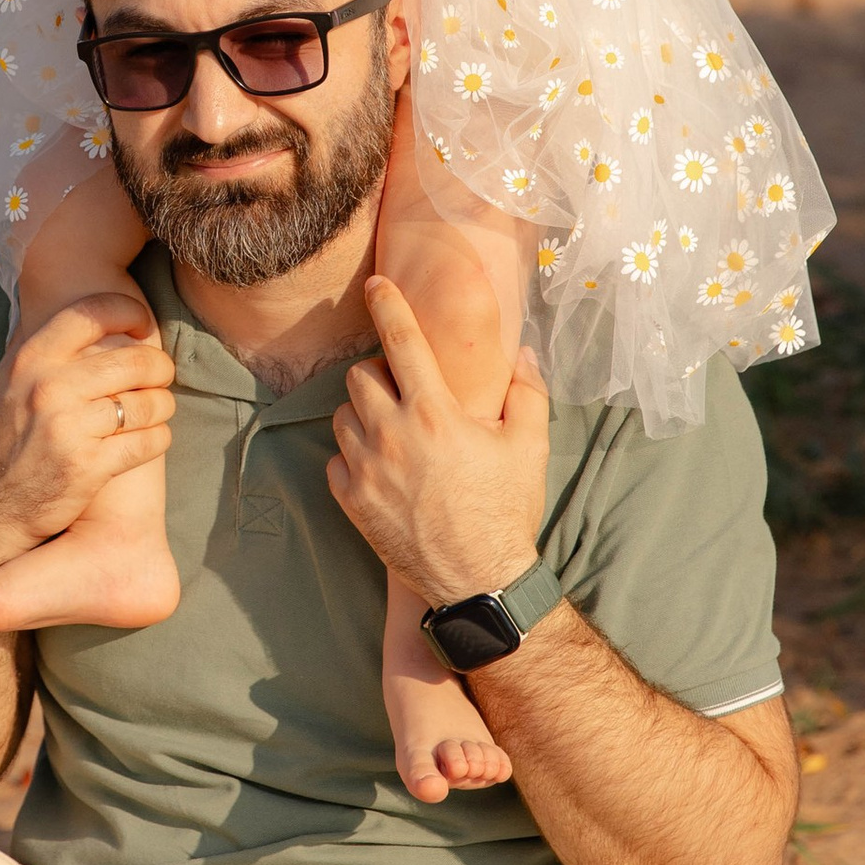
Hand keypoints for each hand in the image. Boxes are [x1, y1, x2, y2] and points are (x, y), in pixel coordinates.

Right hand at [0, 291, 176, 576]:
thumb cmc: (9, 438)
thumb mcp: (11, 381)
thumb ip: (44, 346)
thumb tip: (83, 305)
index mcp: (31, 359)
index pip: (94, 313)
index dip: (130, 312)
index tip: (143, 326)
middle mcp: (47, 387)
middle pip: (135, 361)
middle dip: (159, 367)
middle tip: (161, 375)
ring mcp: (67, 428)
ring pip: (148, 403)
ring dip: (163, 406)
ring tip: (158, 409)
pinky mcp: (87, 466)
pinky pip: (149, 441)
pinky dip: (159, 439)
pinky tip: (151, 439)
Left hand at [327, 278, 546, 604]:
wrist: (479, 580)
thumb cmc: (506, 511)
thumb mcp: (529, 447)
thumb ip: (526, 393)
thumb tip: (521, 353)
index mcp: (434, 414)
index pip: (401, 341)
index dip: (387, 305)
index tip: (376, 284)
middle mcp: (391, 435)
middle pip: (359, 376)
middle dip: (378, 374)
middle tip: (405, 392)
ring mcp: (365, 470)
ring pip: (342, 416)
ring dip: (363, 414)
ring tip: (394, 432)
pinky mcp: (351, 501)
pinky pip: (335, 460)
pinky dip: (352, 457)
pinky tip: (383, 469)